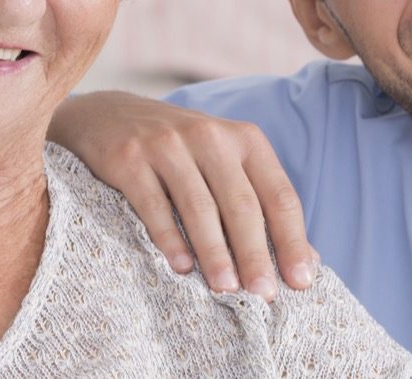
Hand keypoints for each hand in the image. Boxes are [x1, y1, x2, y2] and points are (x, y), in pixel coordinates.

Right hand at [50, 91, 316, 299]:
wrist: (106, 117)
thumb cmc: (178, 152)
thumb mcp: (223, 162)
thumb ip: (258, 201)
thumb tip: (306, 260)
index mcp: (244, 139)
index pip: (279, 195)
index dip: (292, 240)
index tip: (299, 281)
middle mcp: (210, 136)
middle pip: (242, 204)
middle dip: (255, 254)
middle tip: (263, 295)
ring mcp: (167, 145)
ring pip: (200, 207)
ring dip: (215, 253)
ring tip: (225, 289)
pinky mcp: (130, 158)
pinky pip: (154, 205)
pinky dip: (169, 238)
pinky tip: (181, 267)